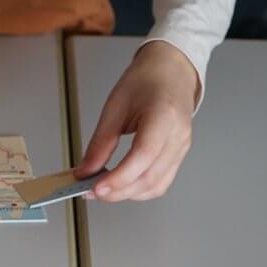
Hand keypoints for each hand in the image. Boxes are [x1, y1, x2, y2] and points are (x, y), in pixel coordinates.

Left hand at [77, 41, 200, 201]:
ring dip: (126, 194)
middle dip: (117, 191)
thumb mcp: (115, 106)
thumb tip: (85, 171)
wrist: (172, 72)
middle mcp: (178, 135)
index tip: (95, 188)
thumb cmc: (147, 81)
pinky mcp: (178, 156)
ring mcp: (181, 148)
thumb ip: (100, 142)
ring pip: (155, 186)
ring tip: (102, 189)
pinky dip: (138, 190)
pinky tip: (120, 186)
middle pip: (149, 177)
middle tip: (90, 192)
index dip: (119, 177)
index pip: (143, 155)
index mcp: (164, 115)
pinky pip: (160, 183)